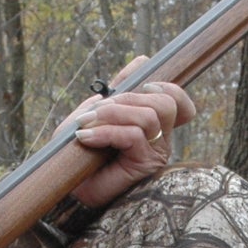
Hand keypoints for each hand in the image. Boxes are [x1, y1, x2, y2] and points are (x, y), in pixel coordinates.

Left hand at [67, 55, 197, 208]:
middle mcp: (161, 139)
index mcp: (154, 126)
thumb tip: (142, 61)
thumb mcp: (96, 113)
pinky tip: (85, 138)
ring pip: (149, 116)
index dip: (167, 86)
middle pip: (164, 101)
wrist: (70, 186)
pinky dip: (104, 132)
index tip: (143, 85)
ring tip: (86, 124)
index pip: (178, 101)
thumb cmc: (81, 152)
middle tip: (95, 111)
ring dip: (112, 113)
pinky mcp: (144, 165)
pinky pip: (133, 136)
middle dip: (126, 97)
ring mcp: (156, 152)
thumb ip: (118, 90)